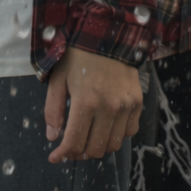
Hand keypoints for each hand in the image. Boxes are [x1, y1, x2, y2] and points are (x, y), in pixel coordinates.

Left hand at [44, 47, 142, 162]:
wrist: (106, 33)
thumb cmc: (77, 55)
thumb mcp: (58, 77)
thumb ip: (53, 109)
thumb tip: (52, 137)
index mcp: (85, 101)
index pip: (75, 142)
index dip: (63, 154)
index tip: (55, 157)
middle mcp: (108, 107)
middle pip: (95, 148)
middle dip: (79, 152)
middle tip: (70, 146)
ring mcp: (126, 106)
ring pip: (113, 145)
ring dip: (98, 146)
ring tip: (87, 137)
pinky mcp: (137, 103)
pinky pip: (129, 132)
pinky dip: (116, 134)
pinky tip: (105, 124)